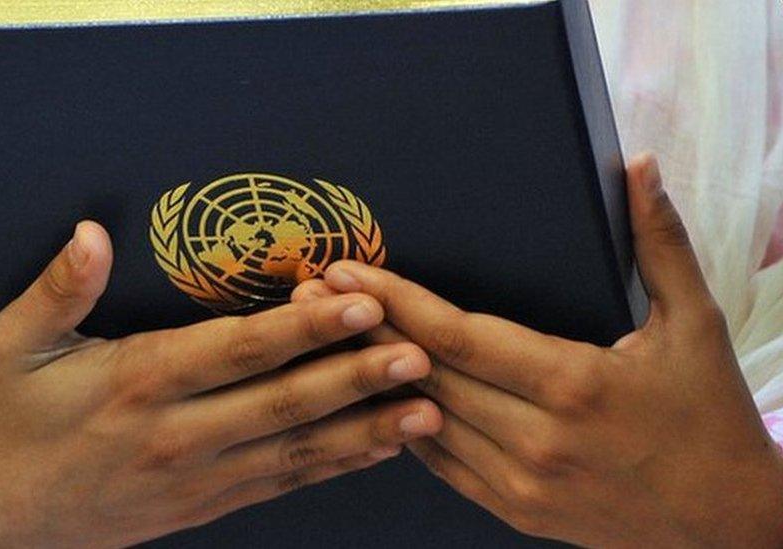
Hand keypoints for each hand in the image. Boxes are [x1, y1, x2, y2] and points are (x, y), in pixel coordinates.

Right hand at [0, 221, 442, 547]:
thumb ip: (60, 289)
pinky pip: (281, 483)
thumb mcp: (15, 344)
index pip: (236, 350)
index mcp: (140, 382)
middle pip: (283, 402)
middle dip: (356, 376)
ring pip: (295, 451)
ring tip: (425, 411)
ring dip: (364, 428)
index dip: (302, 327)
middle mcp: (178, 432)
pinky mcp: (207, 503)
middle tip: (418, 354)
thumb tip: (91, 233)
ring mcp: (198, 476)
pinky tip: (378, 447)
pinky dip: (333, 465)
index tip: (359, 302)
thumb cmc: (9, 417)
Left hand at [294, 155, 782, 547]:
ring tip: (319, 334)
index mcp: (574, 385)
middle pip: (424, 373)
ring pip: (419, 420)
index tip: (348, 270)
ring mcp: (518, 482)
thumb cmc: (709, 418)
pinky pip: (437, 461)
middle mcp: (535, 438)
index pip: (458, 336)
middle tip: (308, 290)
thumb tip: (638, 166)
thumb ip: (659, 242)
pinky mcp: (512, 508)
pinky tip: (368, 390)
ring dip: (366, 375)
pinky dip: (400, 422)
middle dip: (361, 327)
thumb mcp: (695, 325)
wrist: (725, 527)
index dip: (396, 301)